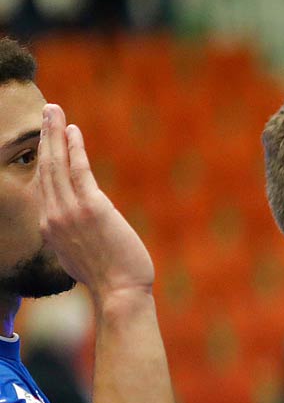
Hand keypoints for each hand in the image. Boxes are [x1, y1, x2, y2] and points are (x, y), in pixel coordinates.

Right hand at [38, 104, 153, 299]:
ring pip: (56, 164)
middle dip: (44, 137)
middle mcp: (52, 217)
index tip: (47, 139)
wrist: (120, 292)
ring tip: (54, 110)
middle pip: (44, 168)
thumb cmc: (107, 278)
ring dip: (54, 134)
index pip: (44, 185)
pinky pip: (78, 170)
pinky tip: (73, 131)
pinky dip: (74, 148)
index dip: (44, 159)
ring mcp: (69, 211)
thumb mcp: (78, 256)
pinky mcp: (91, 207)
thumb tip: (76, 227)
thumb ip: (72, 236)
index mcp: (48, 228)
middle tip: (46, 111)